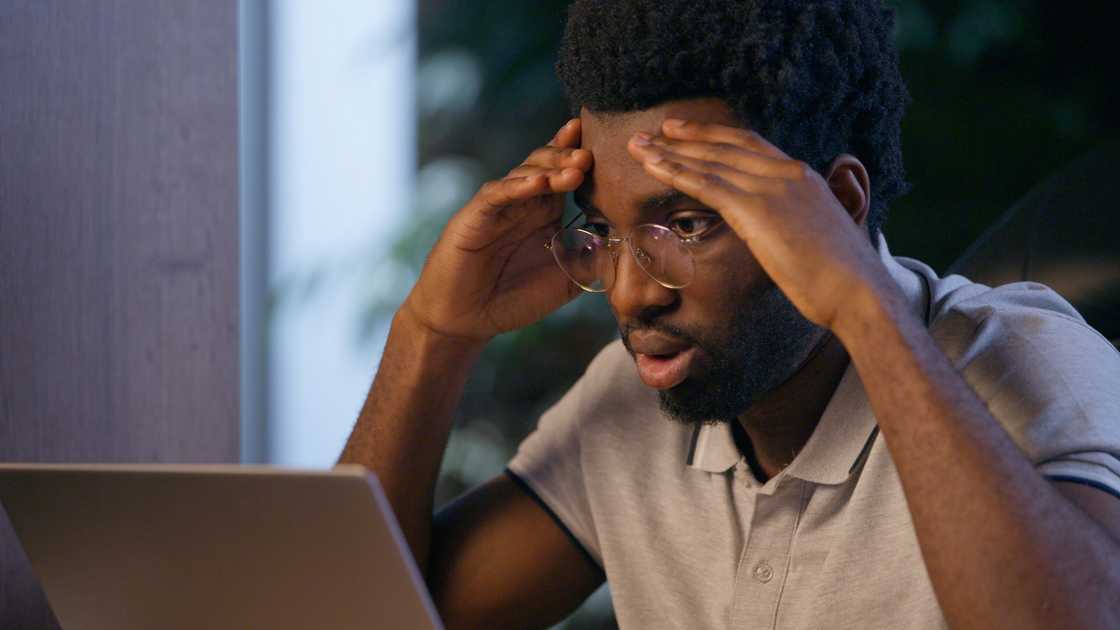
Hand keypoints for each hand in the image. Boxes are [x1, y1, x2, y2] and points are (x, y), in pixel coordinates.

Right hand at [403, 119, 592, 341]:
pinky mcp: (476, 216)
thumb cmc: (512, 299)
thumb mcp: (563, 283)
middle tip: (590, 156)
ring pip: (525, 173)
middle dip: (569, 157)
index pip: (566, 175)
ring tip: (574, 168)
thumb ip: (590, 264)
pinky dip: (517, 187)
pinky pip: (497, 194)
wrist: (465, 319)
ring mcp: (499, 206)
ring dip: (550, 168)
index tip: (609, 145)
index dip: (582, 157)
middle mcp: (523, 203)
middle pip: (548, 165)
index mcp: (545, 213)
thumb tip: (622, 246)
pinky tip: (537, 183)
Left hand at [627, 119, 892, 330]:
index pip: (751, 145)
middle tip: (653, 131)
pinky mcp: (757, 209)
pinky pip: (707, 184)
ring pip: (710, 161)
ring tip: (638, 145)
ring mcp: (773, 187)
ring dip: (669, 151)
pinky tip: (652, 167)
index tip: (686, 131)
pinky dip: (675, 172)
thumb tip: (781, 233)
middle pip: (726, 145)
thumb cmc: (842, 279)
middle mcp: (787, 173)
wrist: (859, 293)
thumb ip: (795, 224)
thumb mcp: (817, 239)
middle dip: (685, 137)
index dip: (715, 136)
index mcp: (803, 176)